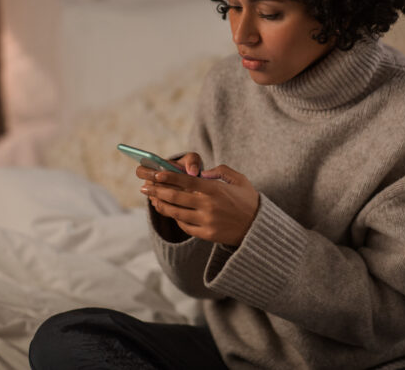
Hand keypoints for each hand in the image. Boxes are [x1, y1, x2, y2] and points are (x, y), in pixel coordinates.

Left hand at [136, 160, 258, 245]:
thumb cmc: (248, 200)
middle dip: (157, 191)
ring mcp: (207, 221)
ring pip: (177, 213)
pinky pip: (185, 226)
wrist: (258, 228)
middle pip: (176, 197)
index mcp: (215, 190)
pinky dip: (176, 218)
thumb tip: (201, 173)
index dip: (168, 177)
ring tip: (153, 200)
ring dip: (162, 206)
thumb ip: (220, 171)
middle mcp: (209, 206)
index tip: (156, 174)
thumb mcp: (239, 180)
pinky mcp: (206, 234)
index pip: (186, 182)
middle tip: (145, 187)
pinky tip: (172, 213)